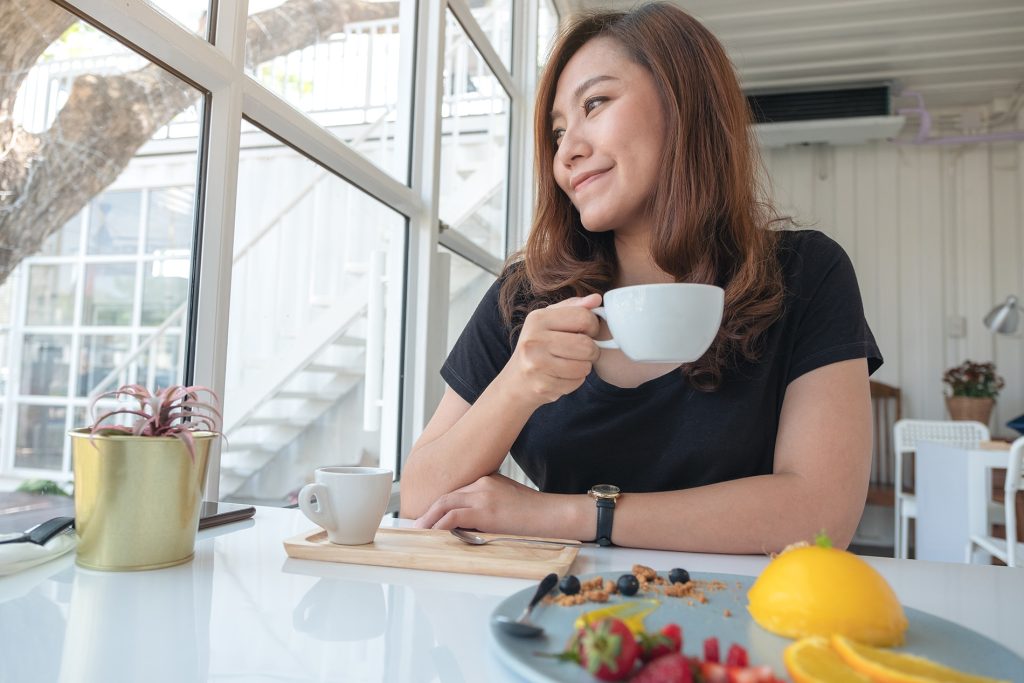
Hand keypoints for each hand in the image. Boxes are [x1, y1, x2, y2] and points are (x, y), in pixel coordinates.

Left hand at [413, 474, 545, 533]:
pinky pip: (454, 516)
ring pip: (446, 503)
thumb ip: (488, 505)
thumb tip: (470, 523)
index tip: (430, 516)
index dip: (440, 505)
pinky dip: (440, 524)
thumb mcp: (508, 501)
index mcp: (487, 480)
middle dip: (429, 511)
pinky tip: (434, 533)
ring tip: (419, 531)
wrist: (552, 514)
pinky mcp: (485, 510)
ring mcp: (483, 495)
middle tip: (417, 524)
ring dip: (430, 518)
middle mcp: (482, 483)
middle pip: (447, 495)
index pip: (456, 492)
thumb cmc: (535, 513)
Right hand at [500, 293, 601, 407]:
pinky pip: (577, 382)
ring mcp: (536, 364)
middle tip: (580, 351)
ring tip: (569, 363)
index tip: (586, 332)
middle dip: (591, 350)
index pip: (584, 317)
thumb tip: (597, 299)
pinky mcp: (543, 386)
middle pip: (587, 345)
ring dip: (583, 366)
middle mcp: (534, 340)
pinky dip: (575, 380)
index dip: (593, 326)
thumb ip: (574, 307)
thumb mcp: (550, 319)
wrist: (516, 381)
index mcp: (537, 318)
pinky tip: (561, 376)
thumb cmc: (538, 345)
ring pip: (584, 366)